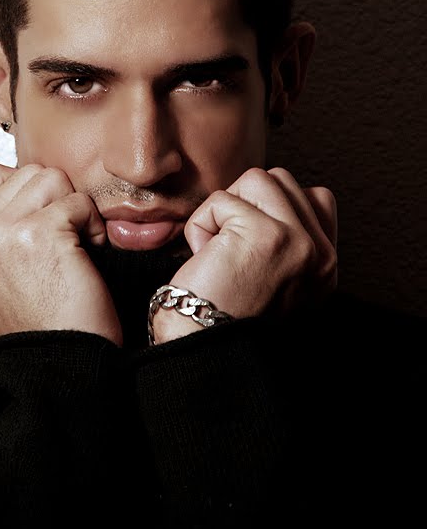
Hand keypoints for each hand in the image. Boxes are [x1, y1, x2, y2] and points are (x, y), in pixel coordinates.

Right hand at [0, 162, 121, 343]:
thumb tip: (17, 189)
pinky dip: (93, 225)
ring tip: (76, 246)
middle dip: (55, 200)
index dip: (23, 189)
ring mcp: (2, 231)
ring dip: (75, 208)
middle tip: (65, 239)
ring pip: (53, 178)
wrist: (60, 365)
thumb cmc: (39, 324)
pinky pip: (78, 201)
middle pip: (27, 172)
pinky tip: (89, 256)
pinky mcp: (39, 232)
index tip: (41, 223)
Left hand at [152, 167, 337, 343]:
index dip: (271, 205)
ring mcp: (298, 242)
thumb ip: (285, 238)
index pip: (315, 197)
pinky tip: (207, 259)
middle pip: (281, 180)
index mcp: (325, 267)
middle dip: (245, 203)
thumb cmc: (219, 313)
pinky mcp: (266, 234)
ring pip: (257, 179)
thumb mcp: (271, 276)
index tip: (247, 242)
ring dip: (224, 210)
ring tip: (220, 250)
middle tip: (230, 248)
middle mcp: (320, 255)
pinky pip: (222, 200)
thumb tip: (262, 194)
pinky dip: (201, 226)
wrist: (201, 349)